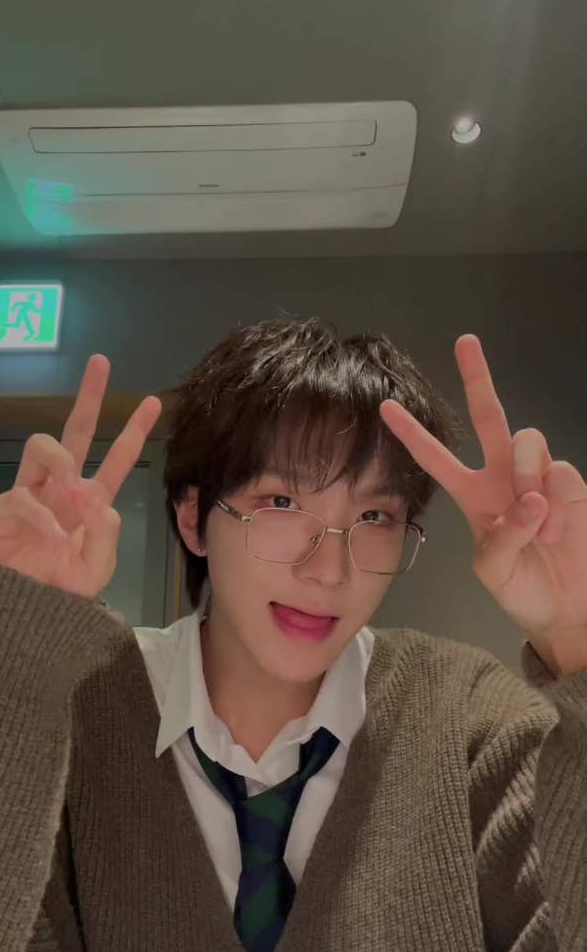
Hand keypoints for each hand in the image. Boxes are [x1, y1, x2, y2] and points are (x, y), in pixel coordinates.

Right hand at [0, 355, 161, 598]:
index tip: (154, 402)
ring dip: (61, 460)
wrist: (25, 616)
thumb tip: (91, 491)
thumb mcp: (98, 567)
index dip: (134, 432)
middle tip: (101, 364)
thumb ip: (105, 531)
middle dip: (89, 398)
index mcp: (90, 501)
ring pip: (41, 446)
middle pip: (75, 432)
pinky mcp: (0, 507)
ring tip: (70, 487)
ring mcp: (30, 493)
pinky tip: (52, 534)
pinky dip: (41, 515)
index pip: (116, 460)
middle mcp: (61, 489)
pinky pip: (23, 495)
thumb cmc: (62, 592)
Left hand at [379, 334, 586, 650]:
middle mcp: (503, 477)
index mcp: (472, 496)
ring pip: (526, 441)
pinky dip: (556, 501)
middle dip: (476, 378)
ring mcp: (538, 477)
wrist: (568, 608)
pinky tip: (559, 530)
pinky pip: (559, 470)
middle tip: (465, 343)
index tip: (385, 406)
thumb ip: (502, 538)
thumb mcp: (494, 572)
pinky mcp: (570, 485)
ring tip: (538, 523)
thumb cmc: (524, 592)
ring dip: (526, 475)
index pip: (436, 458)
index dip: (412, 434)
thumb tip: (529, 500)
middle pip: (490, 416)